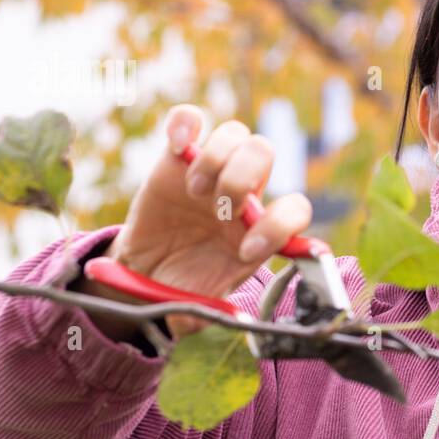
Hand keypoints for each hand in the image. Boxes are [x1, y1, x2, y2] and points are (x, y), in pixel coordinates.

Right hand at [75, 104, 312, 337]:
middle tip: (220, 209)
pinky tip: (178, 145)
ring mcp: (210, 172)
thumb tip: (235, 318)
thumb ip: (219, 312)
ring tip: (196, 191)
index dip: (278, 227)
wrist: (144, 278)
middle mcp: (242, 196)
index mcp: (259, 230)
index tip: (245, 252)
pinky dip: (185, 123)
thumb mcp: (202, 310)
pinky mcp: (173, 159)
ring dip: (216, 158)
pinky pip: (188, 121)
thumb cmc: (183, 291)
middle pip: (264, 152)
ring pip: (235, 134)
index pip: (294, 209)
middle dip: (242, 179)